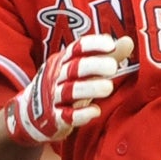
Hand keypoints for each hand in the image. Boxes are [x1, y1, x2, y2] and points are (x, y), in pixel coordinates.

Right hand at [5, 34, 134, 145]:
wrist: (31, 112)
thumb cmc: (67, 84)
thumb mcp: (84, 67)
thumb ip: (107, 56)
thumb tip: (129, 41)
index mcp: (65, 60)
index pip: (77, 47)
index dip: (93, 44)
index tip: (111, 45)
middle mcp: (58, 76)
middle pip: (74, 68)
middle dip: (93, 65)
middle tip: (113, 67)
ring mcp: (54, 97)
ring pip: (70, 91)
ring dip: (89, 88)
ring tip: (108, 88)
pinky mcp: (55, 118)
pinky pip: (66, 116)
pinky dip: (80, 114)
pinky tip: (95, 112)